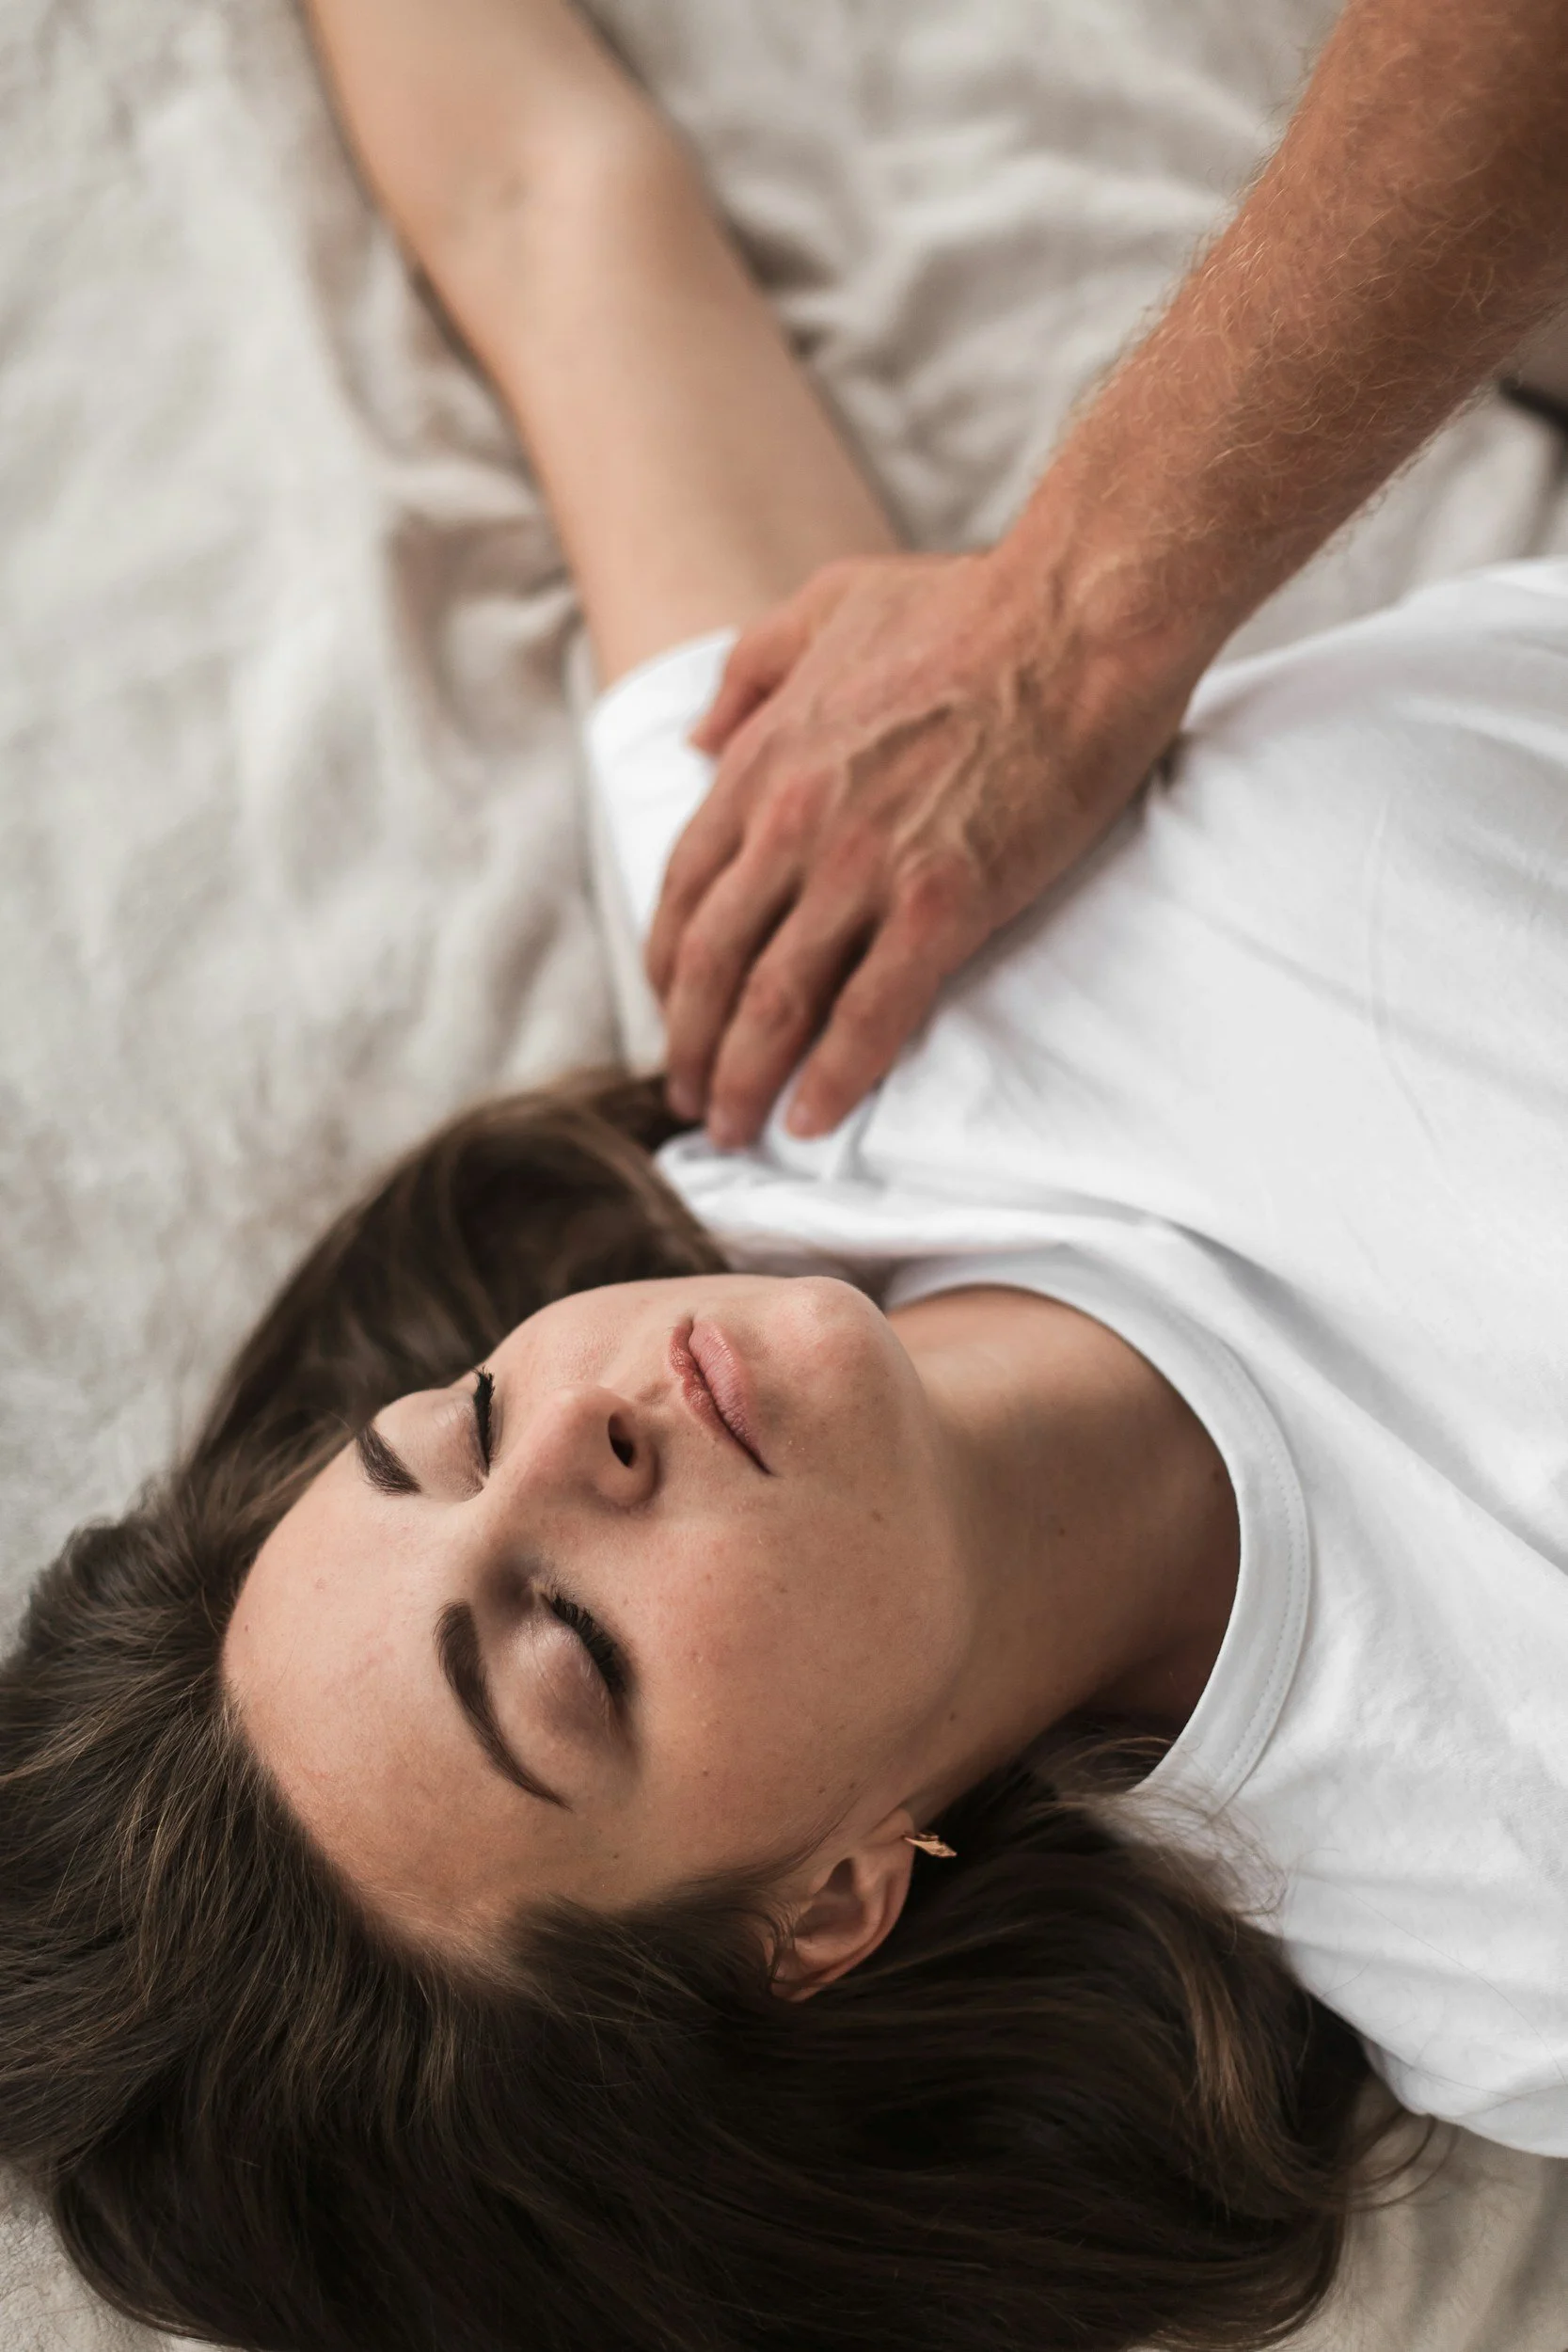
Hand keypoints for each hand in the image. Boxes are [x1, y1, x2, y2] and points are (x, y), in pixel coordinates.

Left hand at [645, 539, 1203, 1145]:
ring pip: (773, 1002)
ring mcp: (864, 867)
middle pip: (710, 962)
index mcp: (763, 759)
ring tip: (737, 1130)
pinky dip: (836, 1078)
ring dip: (743, 1078)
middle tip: (689, 1099)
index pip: (684, 888)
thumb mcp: (827, 603)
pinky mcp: (944, 903)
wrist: (1077, 612)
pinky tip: (817, 1121)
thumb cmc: (970, 600)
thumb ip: (751, 671)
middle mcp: (793, 822)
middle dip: (689, 1044)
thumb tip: (695, 738)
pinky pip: (871, 1014)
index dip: (666, 966)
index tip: (672, 1011)